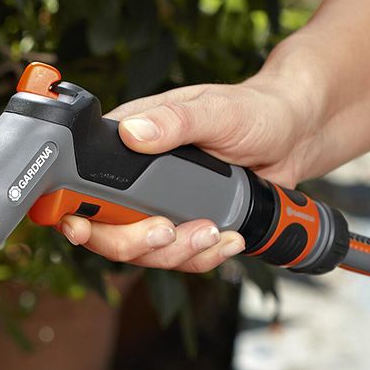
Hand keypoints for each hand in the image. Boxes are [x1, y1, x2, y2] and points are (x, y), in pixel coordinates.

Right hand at [58, 76, 320, 272]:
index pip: (83, 186)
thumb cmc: (257, 110)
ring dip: (178, 253)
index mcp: (130, 146)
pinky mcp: (185, 228)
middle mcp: (138, 182)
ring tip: (213, 232)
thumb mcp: (217, 110)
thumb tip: (133, 133)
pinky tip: (227, 240)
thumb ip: (175, 122)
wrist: (295, 134)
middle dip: (135, 242)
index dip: (75, 211)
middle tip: (167, 230)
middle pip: (108, 233)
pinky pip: (180, 260)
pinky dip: (203, 258)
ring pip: (145, 254)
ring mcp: (160, 209)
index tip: (82, 225)